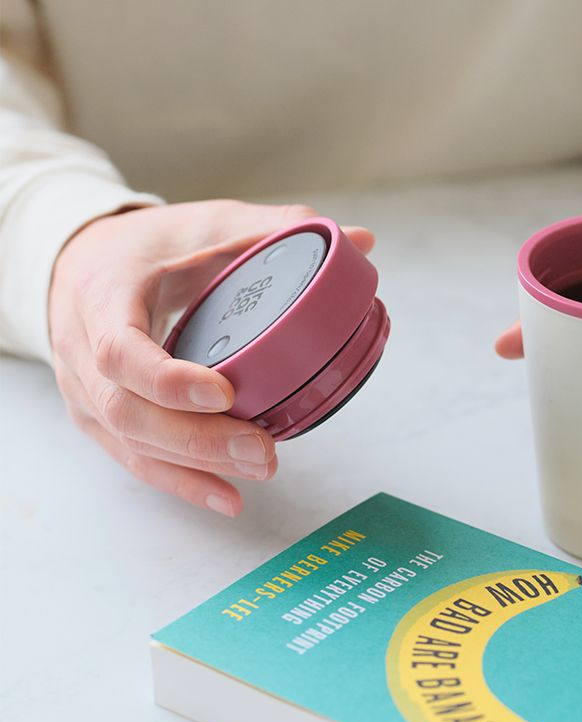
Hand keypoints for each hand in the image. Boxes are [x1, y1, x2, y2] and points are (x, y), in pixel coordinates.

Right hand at [48, 200, 373, 515]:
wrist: (79, 262)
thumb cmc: (147, 244)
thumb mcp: (206, 222)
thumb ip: (277, 229)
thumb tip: (362, 241)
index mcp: (101, 294)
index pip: (120, 349)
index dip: (169, 380)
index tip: (225, 393)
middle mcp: (82, 350)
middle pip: (129, 412)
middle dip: (198, 439)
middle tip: (262, 451)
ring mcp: (87, 392)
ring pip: (133, 443)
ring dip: (197, 466)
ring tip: (259, 471)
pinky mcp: (101, 419)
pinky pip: (137, 459)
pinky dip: (184, 482)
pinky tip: (228, 499)